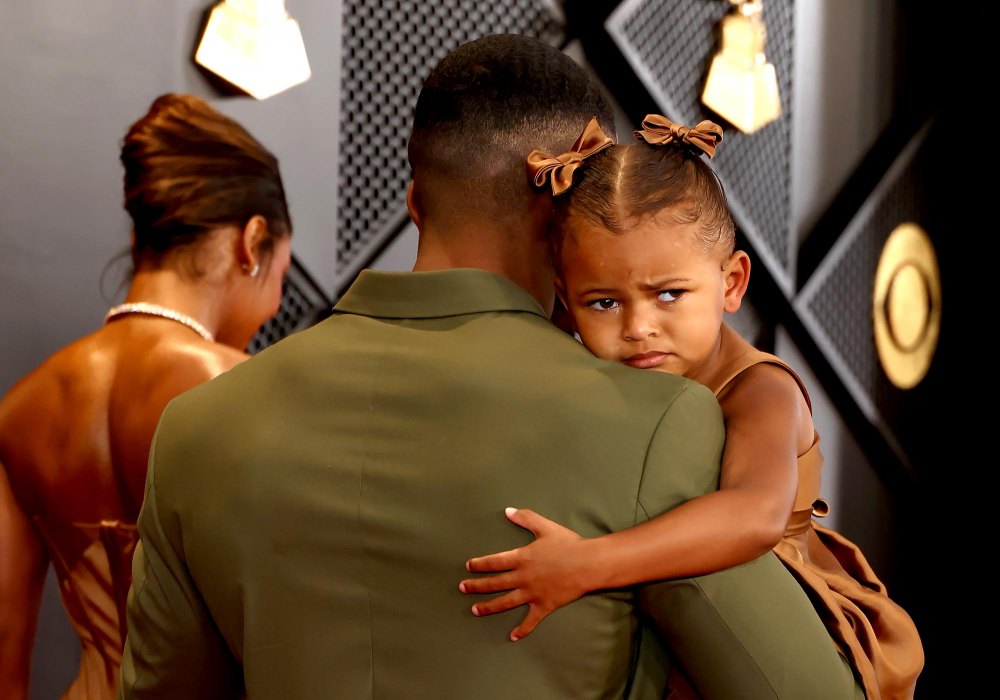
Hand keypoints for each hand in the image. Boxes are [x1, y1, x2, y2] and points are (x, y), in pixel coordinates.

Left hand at [459, 507, 589, 640]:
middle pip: (494, 583)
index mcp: (522, 558)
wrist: (588, 564)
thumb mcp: (545, 527)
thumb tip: (508, 510)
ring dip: (488, 607)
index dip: (479, 564)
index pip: (494, 562)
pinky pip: (531, 620)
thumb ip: (525, 518)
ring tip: (475, 610)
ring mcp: (532, 593)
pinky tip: (513, 637)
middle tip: (462, 588)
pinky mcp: (544, 605)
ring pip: (505, 602)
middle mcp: (523, 577)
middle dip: (476, 585)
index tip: (468, 566)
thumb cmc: (568, 544)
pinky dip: (522, 630)